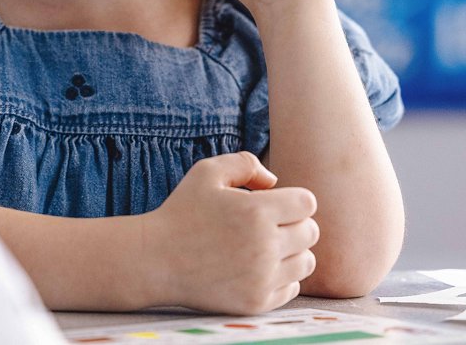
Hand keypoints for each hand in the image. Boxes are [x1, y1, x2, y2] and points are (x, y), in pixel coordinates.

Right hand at [141, 152, 318, 313]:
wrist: (155, 260)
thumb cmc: (182, 212)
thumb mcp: (207, 172)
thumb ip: (245, 163)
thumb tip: (274, 181)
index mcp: (257, 211)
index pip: (307, 203)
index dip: (293, 200)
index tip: (274, 204)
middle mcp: (265, 246)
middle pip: (311, 232)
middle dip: (294, 224)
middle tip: (269, 225)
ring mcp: (261, 278)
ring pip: (307, 262)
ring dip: (292, 252)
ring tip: (266, 247)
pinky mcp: (256, 303)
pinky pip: (292, 288)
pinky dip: (281, 277)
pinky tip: (257, 268)